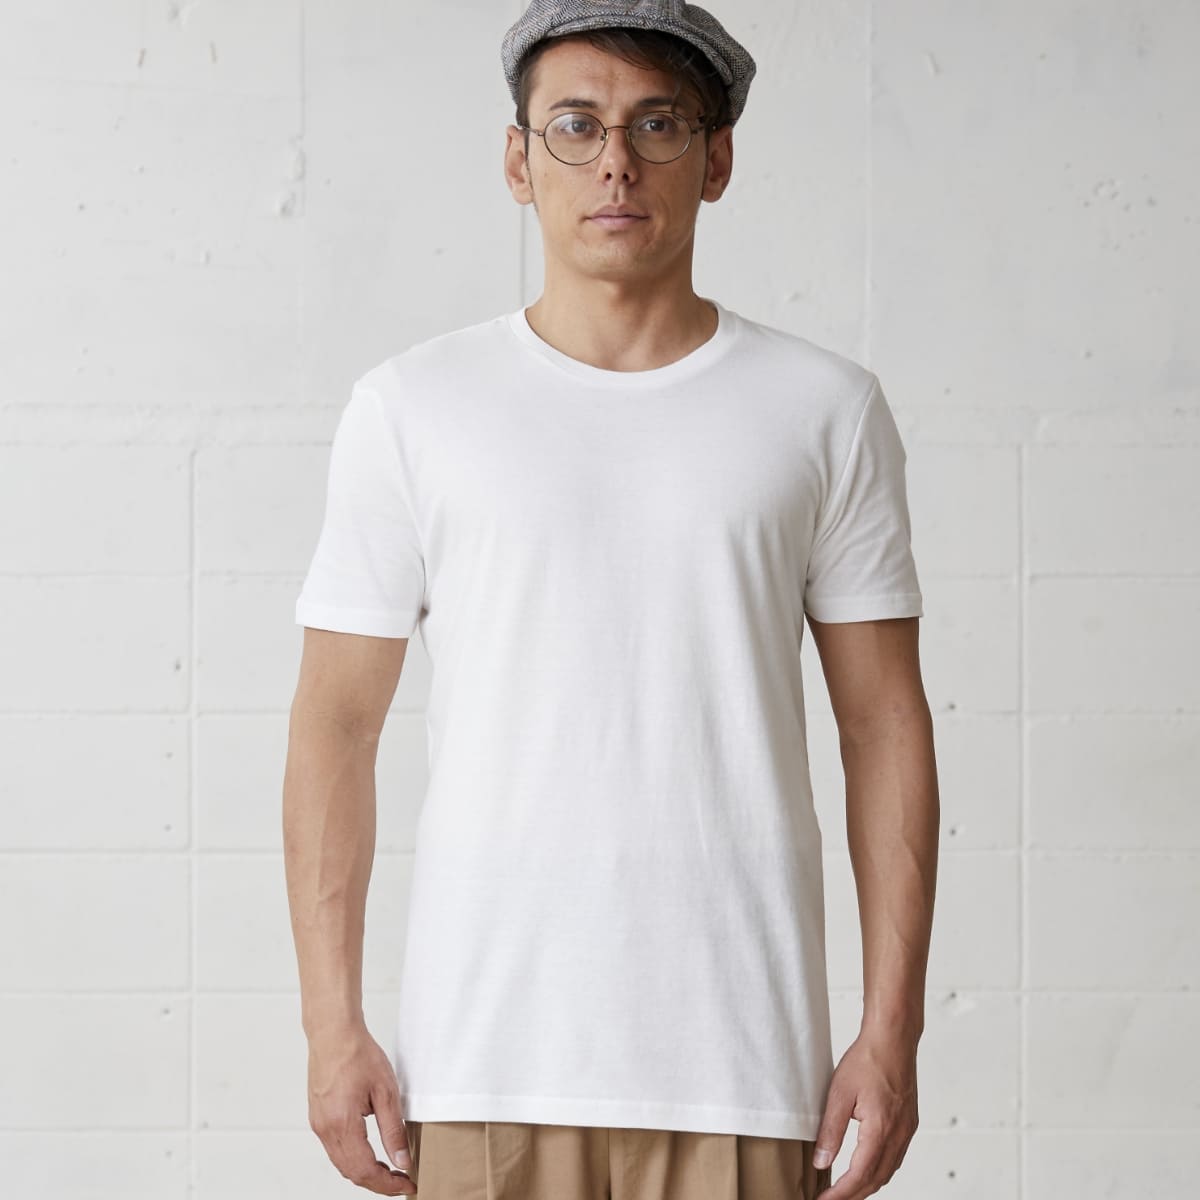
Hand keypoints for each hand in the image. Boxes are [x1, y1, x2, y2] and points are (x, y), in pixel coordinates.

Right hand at [306, 1024, 416, 1194]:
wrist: (333, 1032)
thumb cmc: (357, 1053)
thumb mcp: (385, 1091)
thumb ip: (393, 1129)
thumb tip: (402, 1160)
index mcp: (341, 1124)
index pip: (364, 1170)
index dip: (387, 1184)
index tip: (406, 1185)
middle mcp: (325, 1129)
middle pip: (351, 1172)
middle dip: (377, 1182)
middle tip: (401, 1183)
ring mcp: (318, 1124)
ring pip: (341, 1163)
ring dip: (365, 1172)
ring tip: (390, 1171)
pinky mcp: (318, 1117)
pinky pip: (335, 1149)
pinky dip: (353, 1159)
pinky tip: (370, 1153)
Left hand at [811, 1028, 918, 1198]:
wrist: (893, 1039)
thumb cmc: (867, 1060)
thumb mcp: (839, 1093)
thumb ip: (830, 1130)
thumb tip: (822, 1161)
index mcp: (881, 1130)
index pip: (860, 1175)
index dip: (841, 1193)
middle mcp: (898, 1135)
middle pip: (876, 1179)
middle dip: (854, 1194)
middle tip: (832, 1199)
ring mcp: (907, 1130)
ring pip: (888, 1171)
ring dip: (867, 1184)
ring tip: (846, 1189)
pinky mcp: (909, 1123)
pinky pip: (895, 1157)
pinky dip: (879, 1169)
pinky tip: (867, 1167)